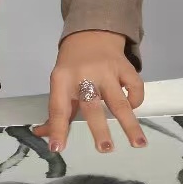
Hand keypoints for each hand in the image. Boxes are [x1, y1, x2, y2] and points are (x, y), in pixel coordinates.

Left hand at [31, 30, 146, 152]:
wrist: (90, 33)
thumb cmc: (72, 67)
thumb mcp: (60, 84)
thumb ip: (57, 111)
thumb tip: (44, 136)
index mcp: (61, 79)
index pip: (58, 107)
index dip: (57, 128)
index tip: (57, 149)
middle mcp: (83, 75)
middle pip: (91, 105)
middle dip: (98, 128)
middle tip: (105, 149)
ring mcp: (106, 70)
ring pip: (118, 100)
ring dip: (129, 123)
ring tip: (138, 143)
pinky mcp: (125, 66)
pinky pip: (135, 88)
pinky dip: (136, 101)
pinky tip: (134, 108)